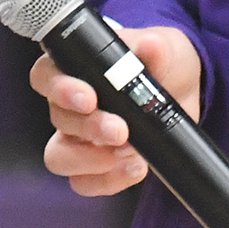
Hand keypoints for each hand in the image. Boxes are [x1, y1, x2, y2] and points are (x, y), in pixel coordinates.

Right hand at [32, 25, 204, 195]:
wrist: (182, 93)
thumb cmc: (162, 62)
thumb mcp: (165, 48)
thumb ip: (157, 47)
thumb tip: (150, 45)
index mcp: (76, 65)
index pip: (46, 75)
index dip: (60, 89)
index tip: (89, 99)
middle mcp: (69, 103)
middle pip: (58, 118)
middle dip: (89, 127)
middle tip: (120, 130)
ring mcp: (78, 136)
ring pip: (60, 156)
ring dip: (91, 159)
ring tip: (128, 152)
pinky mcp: (95, 164)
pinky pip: (84, 182)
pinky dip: (109, 180)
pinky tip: (136, 167)